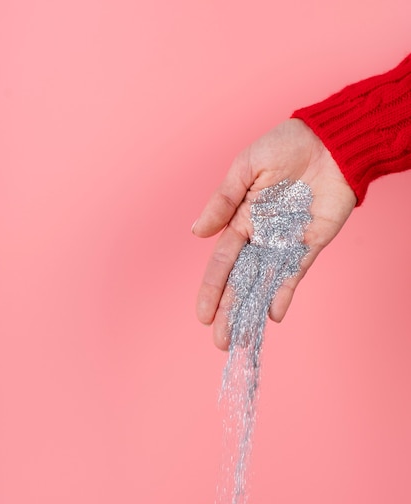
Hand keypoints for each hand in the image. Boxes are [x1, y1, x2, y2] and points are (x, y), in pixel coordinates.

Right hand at [193, 118, 356, 349]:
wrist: (330, 139)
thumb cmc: (285, 145)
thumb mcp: (245, 168)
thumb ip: (222, 201)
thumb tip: (197, 232)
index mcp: (241, 219)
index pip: (222, 262)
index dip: (211, 290)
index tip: (203, 316)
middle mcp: (261, 237)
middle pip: (242, 281)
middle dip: (230, 312)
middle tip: (222, 342)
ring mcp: (286, 242)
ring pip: (265, 284)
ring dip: (253, 311)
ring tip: (242, 340)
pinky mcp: (311, 243)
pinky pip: (295, 273)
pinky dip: (284, 293)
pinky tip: (273, 315)